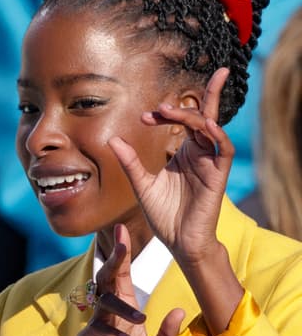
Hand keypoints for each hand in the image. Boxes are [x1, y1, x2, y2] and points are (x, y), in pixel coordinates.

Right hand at [66, 224, 184, 335]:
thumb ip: (166, 335)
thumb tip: (178, 310)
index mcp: (125, 313)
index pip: (122, 278)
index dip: (123, 255)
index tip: (124, 230)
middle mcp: (108, 315)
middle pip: (107, 281)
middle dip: (114, 260)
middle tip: (121, 241)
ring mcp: (94, 327)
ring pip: (102, 304)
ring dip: (120, 307)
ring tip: (139, 320)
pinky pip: (96, 330)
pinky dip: (111, 332)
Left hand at [107, 67, 232, 262]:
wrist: (177, 241)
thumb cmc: (164, 214)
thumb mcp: (142, 184)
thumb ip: (130, 162)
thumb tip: (112, 139)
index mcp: (184, 153)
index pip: (183, 121)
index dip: (166, 114)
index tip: (145, 117)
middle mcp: (200, 153)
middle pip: (205, 116)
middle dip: (206, 93)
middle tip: (168, 96)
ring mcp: (210, 163)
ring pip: (210, 128)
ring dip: (193, 115)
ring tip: (169, 110)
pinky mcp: (217, 176)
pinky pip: (223, 150)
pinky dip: (217, 136)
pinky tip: (207, 125)